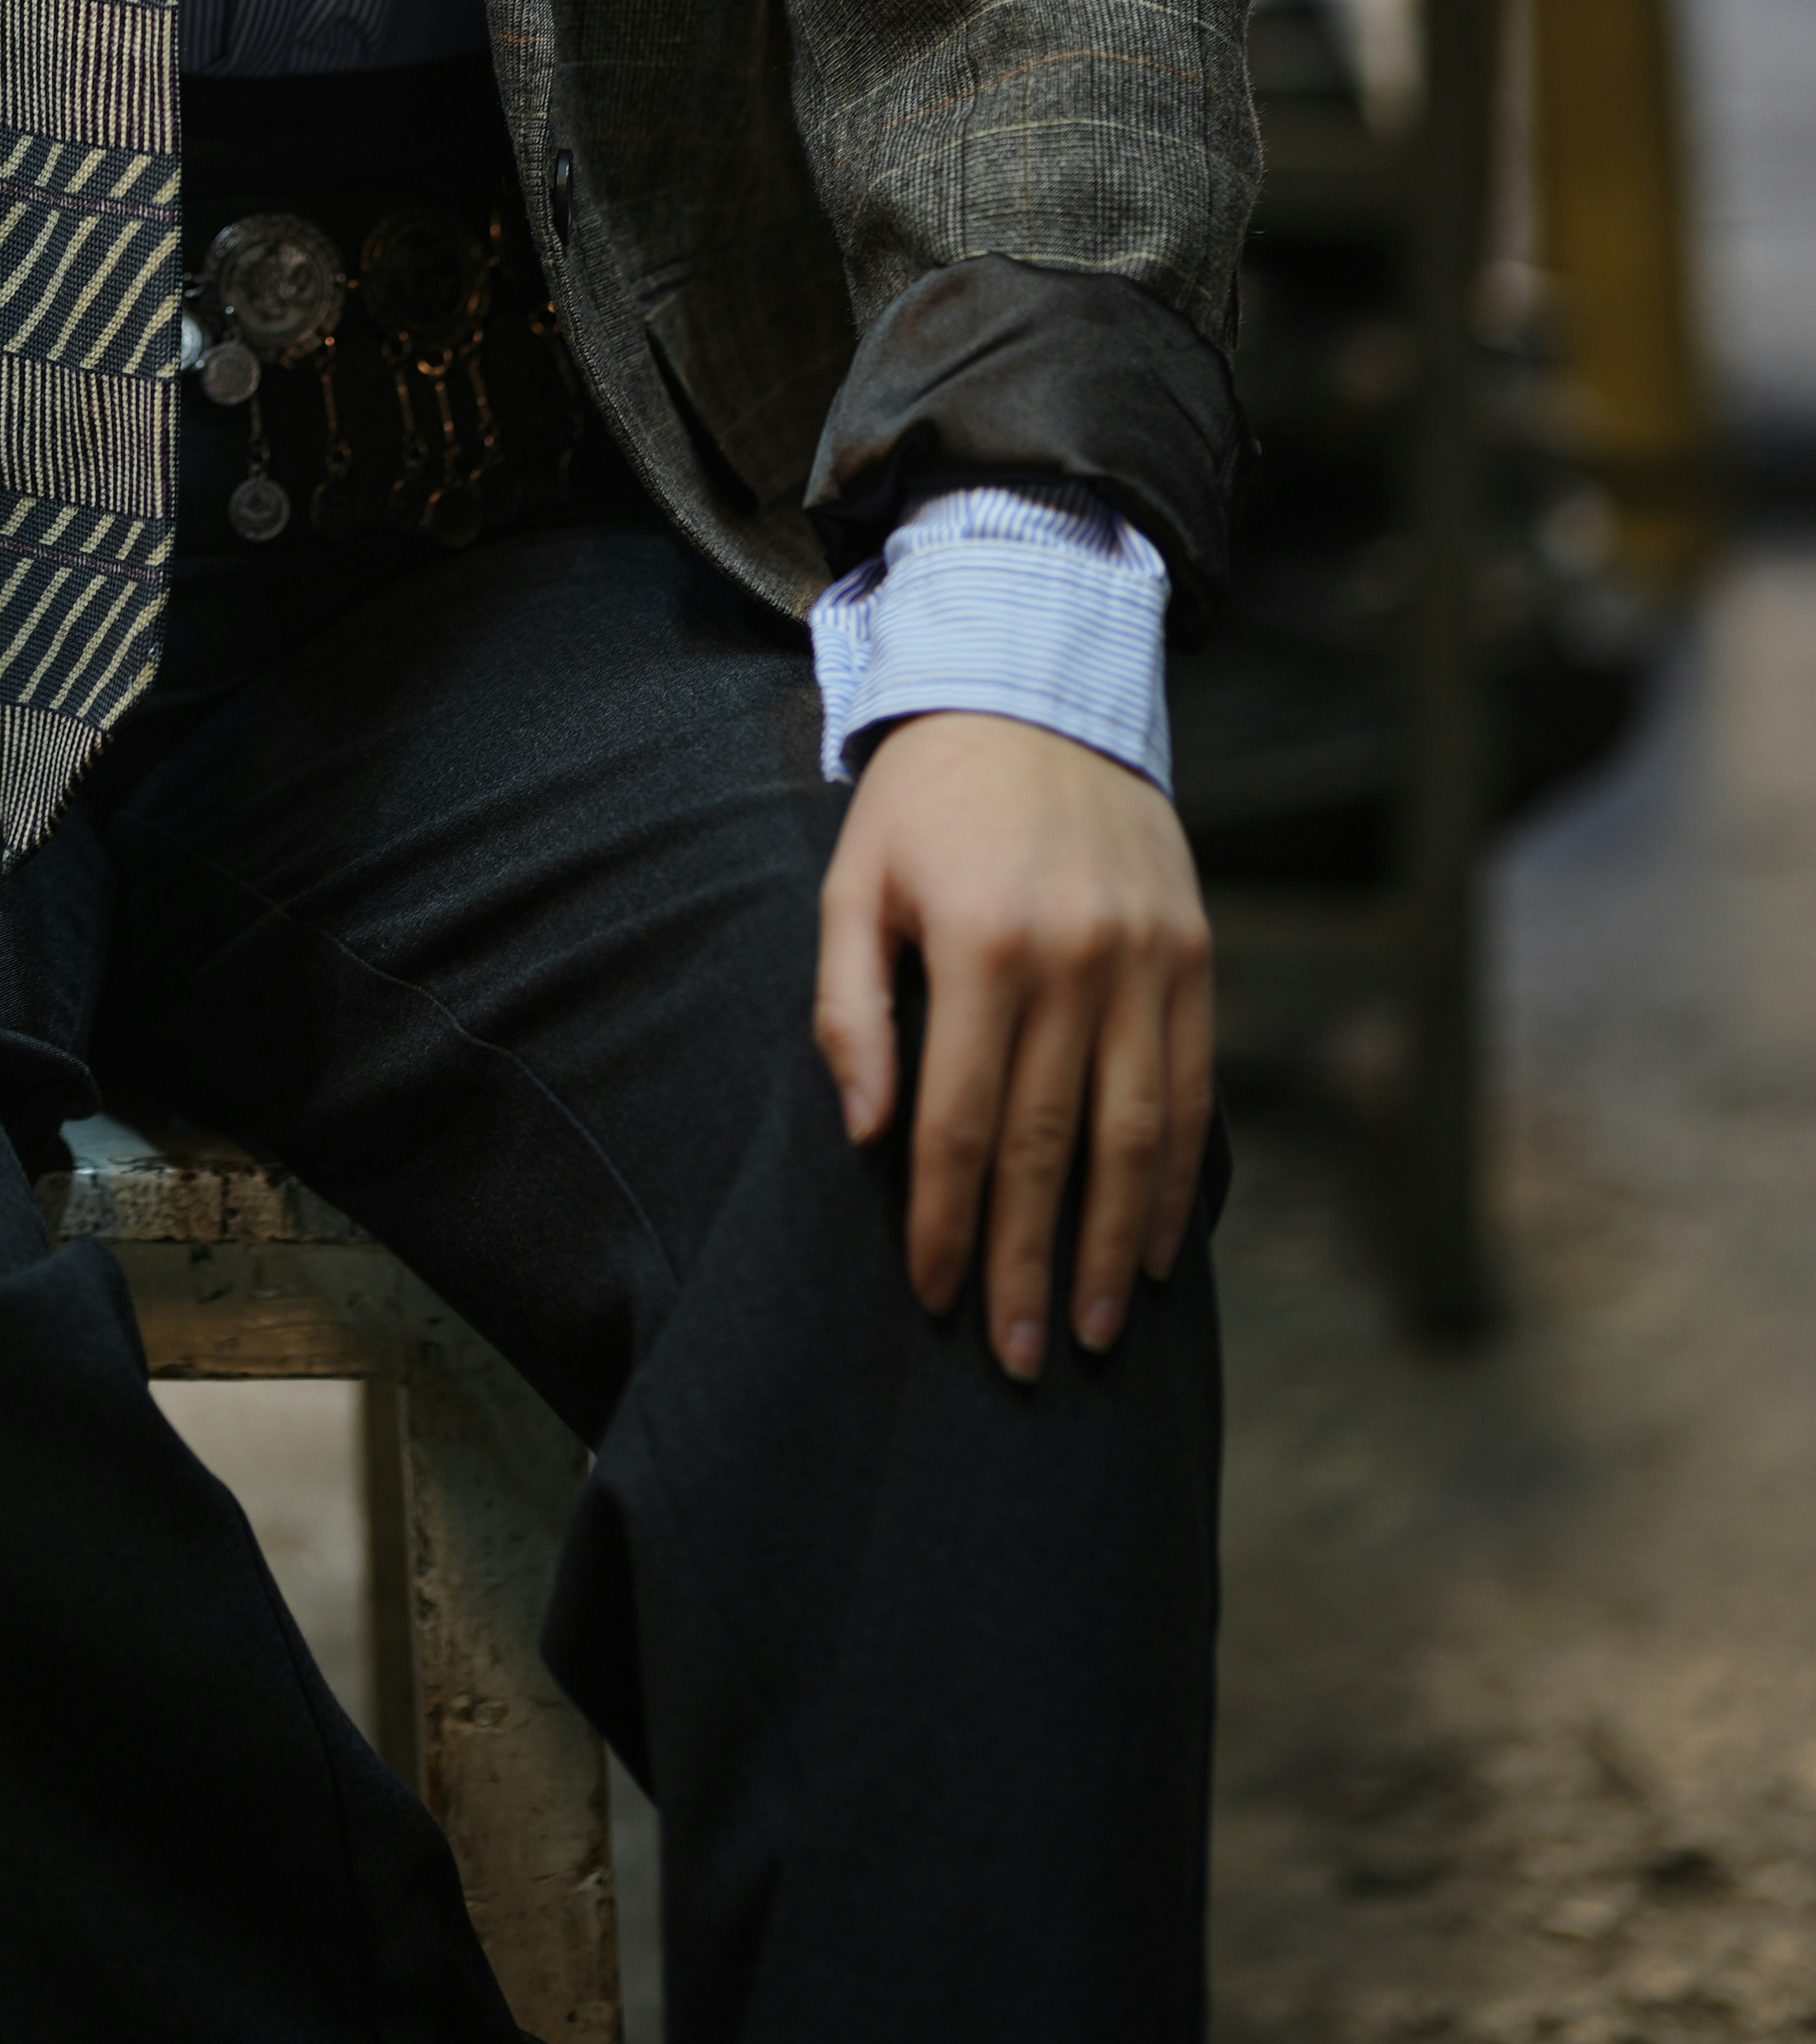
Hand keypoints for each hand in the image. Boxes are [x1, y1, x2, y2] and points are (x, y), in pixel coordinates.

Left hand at [813, 710, 1212, 1380]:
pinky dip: (1179, 1179)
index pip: (957, 1123)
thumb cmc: (927, 800)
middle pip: (1048, 1148)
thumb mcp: (855, 880)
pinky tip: (1162, 1247)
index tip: (933, 1298)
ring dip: (1117, 1246)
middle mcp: (1073, 960)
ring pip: (1135, 1136)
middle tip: (1019, 1355)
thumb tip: (868, 1135)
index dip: (944, 1221)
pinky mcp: (1193, 956)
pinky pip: (1192, 1092)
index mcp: (980, 946)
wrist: (1039, 688)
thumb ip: (849, 1009)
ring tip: (1095, 1331)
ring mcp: (1145, 960)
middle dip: (1030, 1263)